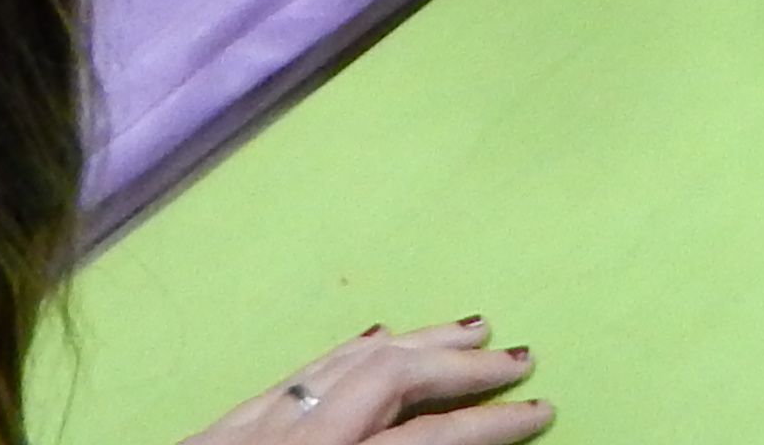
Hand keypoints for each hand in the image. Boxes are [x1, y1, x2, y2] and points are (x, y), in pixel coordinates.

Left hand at [178, 319, 547, 444]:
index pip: (423, 442)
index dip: (489, 428)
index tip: (542, 413)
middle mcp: (288, 441)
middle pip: (390, 379)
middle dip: (462, 367)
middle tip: (522, 362)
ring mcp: (249, 427)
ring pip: (344, 362)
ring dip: (415, 343)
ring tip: (469, 329)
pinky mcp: (221, 430)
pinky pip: (298, 373)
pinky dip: (350, 354)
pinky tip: (376, 340)